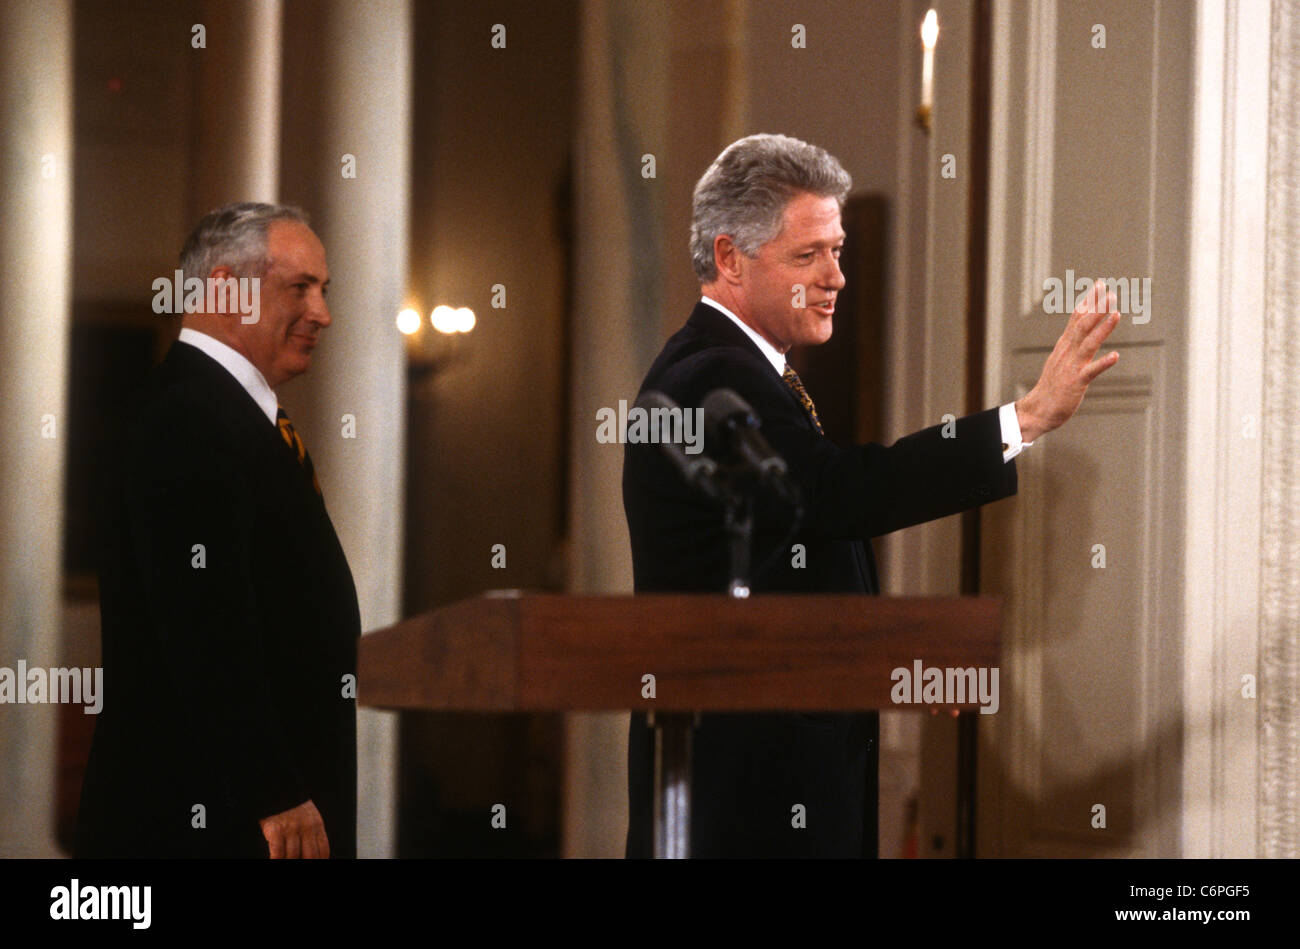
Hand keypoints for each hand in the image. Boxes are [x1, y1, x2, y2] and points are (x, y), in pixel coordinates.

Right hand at [259, 799, 329, 858]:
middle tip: (299, 863)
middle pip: (310, 856)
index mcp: (317, 825)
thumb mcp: (309, 818)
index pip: (323, 850)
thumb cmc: (293, 809)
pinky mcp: (276, 830)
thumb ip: (313, 835)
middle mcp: (306, 827)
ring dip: (289, 861)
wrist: (278, 792)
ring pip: (293, 856)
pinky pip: (278, 853)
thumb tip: (314, 856)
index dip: (320, 861)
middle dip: (306, 863)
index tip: (317, 863)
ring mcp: (291, 829)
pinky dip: (276, 859)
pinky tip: (274, 859)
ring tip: (286, 860)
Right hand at [1016, 278, 1120, 442]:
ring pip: (1088, 343)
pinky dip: (1103, 363)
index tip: (1099, 284)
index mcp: (1065, 345)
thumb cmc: (1052, 386)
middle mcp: (1067, 352)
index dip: (1089, 300)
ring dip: (1103, 328)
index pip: (1077, 318)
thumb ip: (1072, 342)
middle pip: (1083, 325)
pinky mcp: (1075, 382)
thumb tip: (1079, 327)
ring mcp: (1071, 366)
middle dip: (1097, 308)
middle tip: (1110, 291)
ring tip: (1116, 313)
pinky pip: (1090, 371)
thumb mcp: (1061, 358)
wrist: (1039, 410)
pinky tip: (1116, 356)